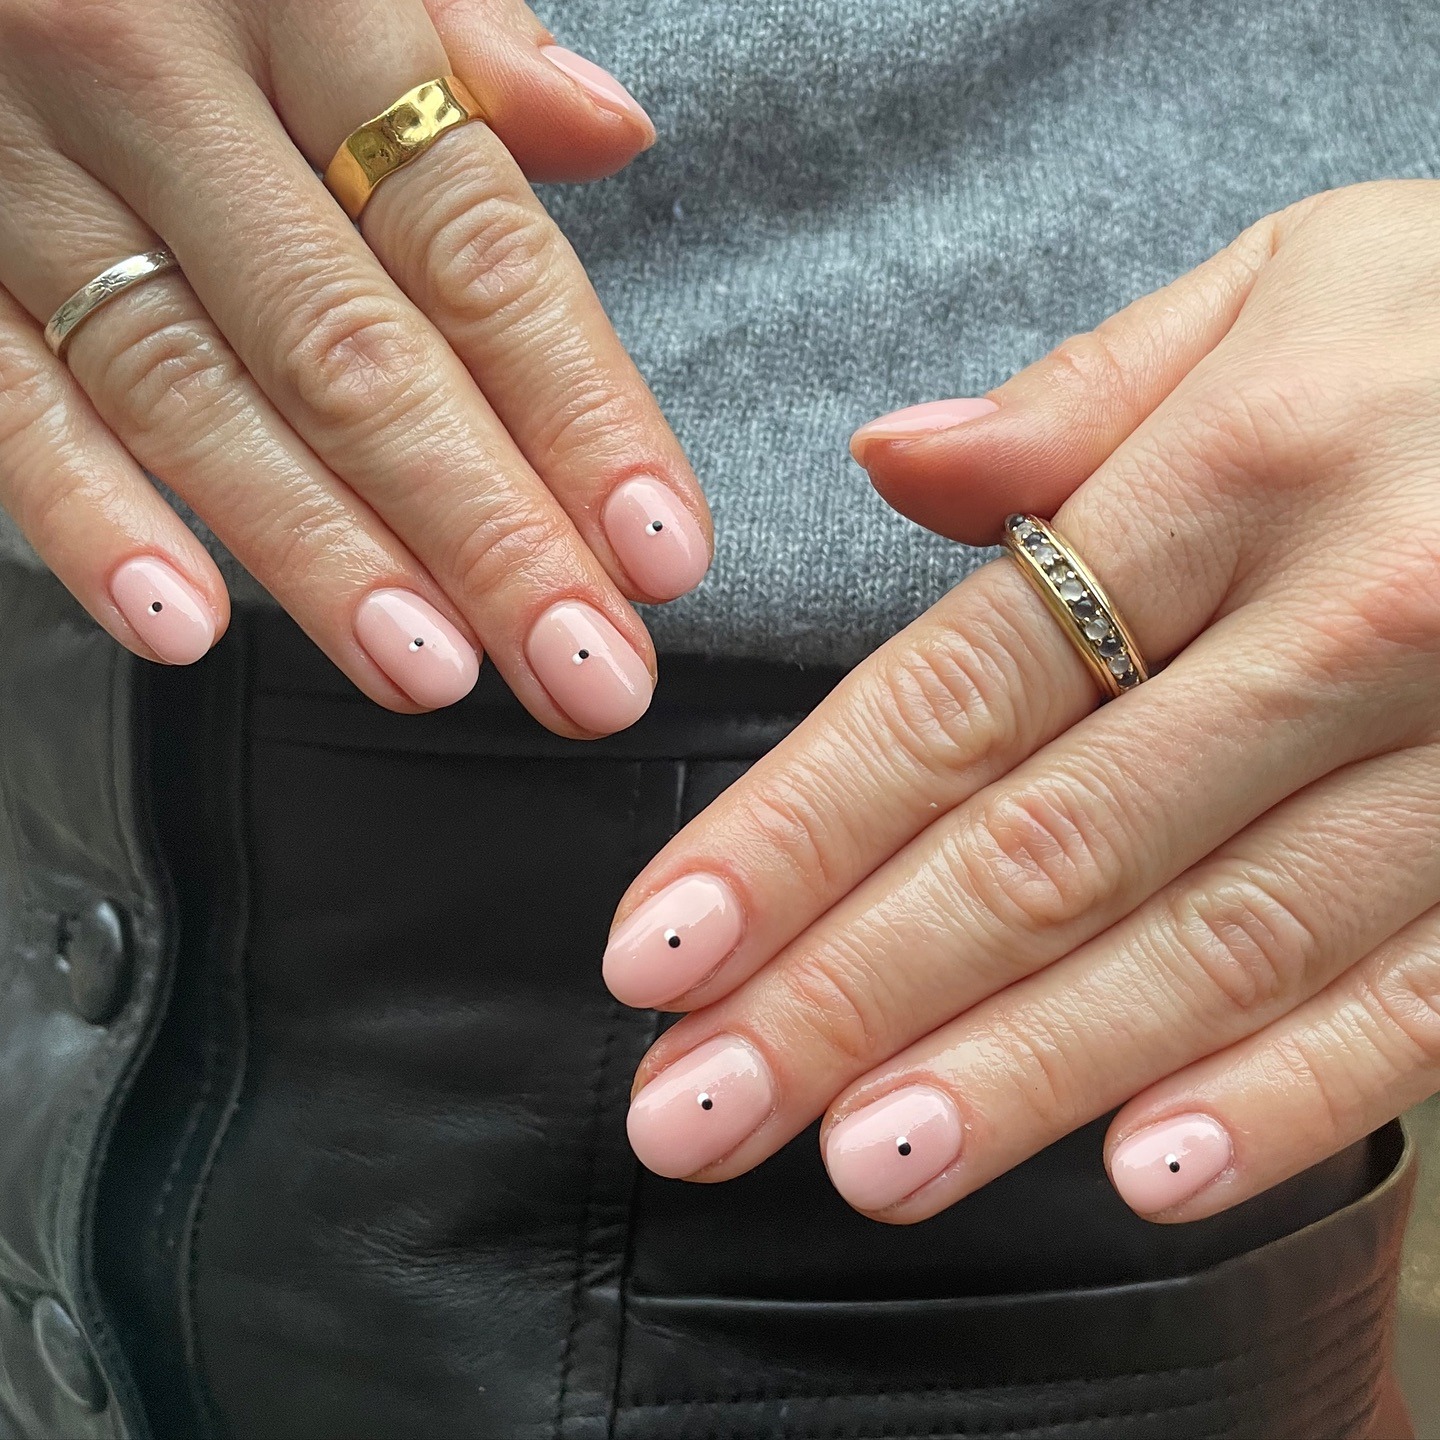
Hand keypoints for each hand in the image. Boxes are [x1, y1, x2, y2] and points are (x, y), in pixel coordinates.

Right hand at [0, 0, 709, 733]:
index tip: (660, 552)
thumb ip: (464, 38)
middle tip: (584, 672)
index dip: (581, 412)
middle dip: (487, 535)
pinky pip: (6, 398)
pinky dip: (87, 518)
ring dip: (323, 556)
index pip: (477, 247)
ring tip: (431, 673)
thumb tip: (610, 129)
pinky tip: (186, 627)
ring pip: (192, 394)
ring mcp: (19, 164)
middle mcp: (161, 79)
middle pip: (356, 352)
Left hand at [605, 179, 1439, 1222]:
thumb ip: (1078, 398)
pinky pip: (1423, 997)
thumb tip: (890, 462)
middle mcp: (1350, 622)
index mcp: (1237, 471)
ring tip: (868, 1167)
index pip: (957, 693)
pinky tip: (1144, 1179)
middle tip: (698, 1112)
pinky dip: (1288, 1098)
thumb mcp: (1277, 290)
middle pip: (1047, 848)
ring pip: (1210, 947)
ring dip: (1023, 1076)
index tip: (656, 952)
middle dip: (851, 998)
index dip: (790, 834)